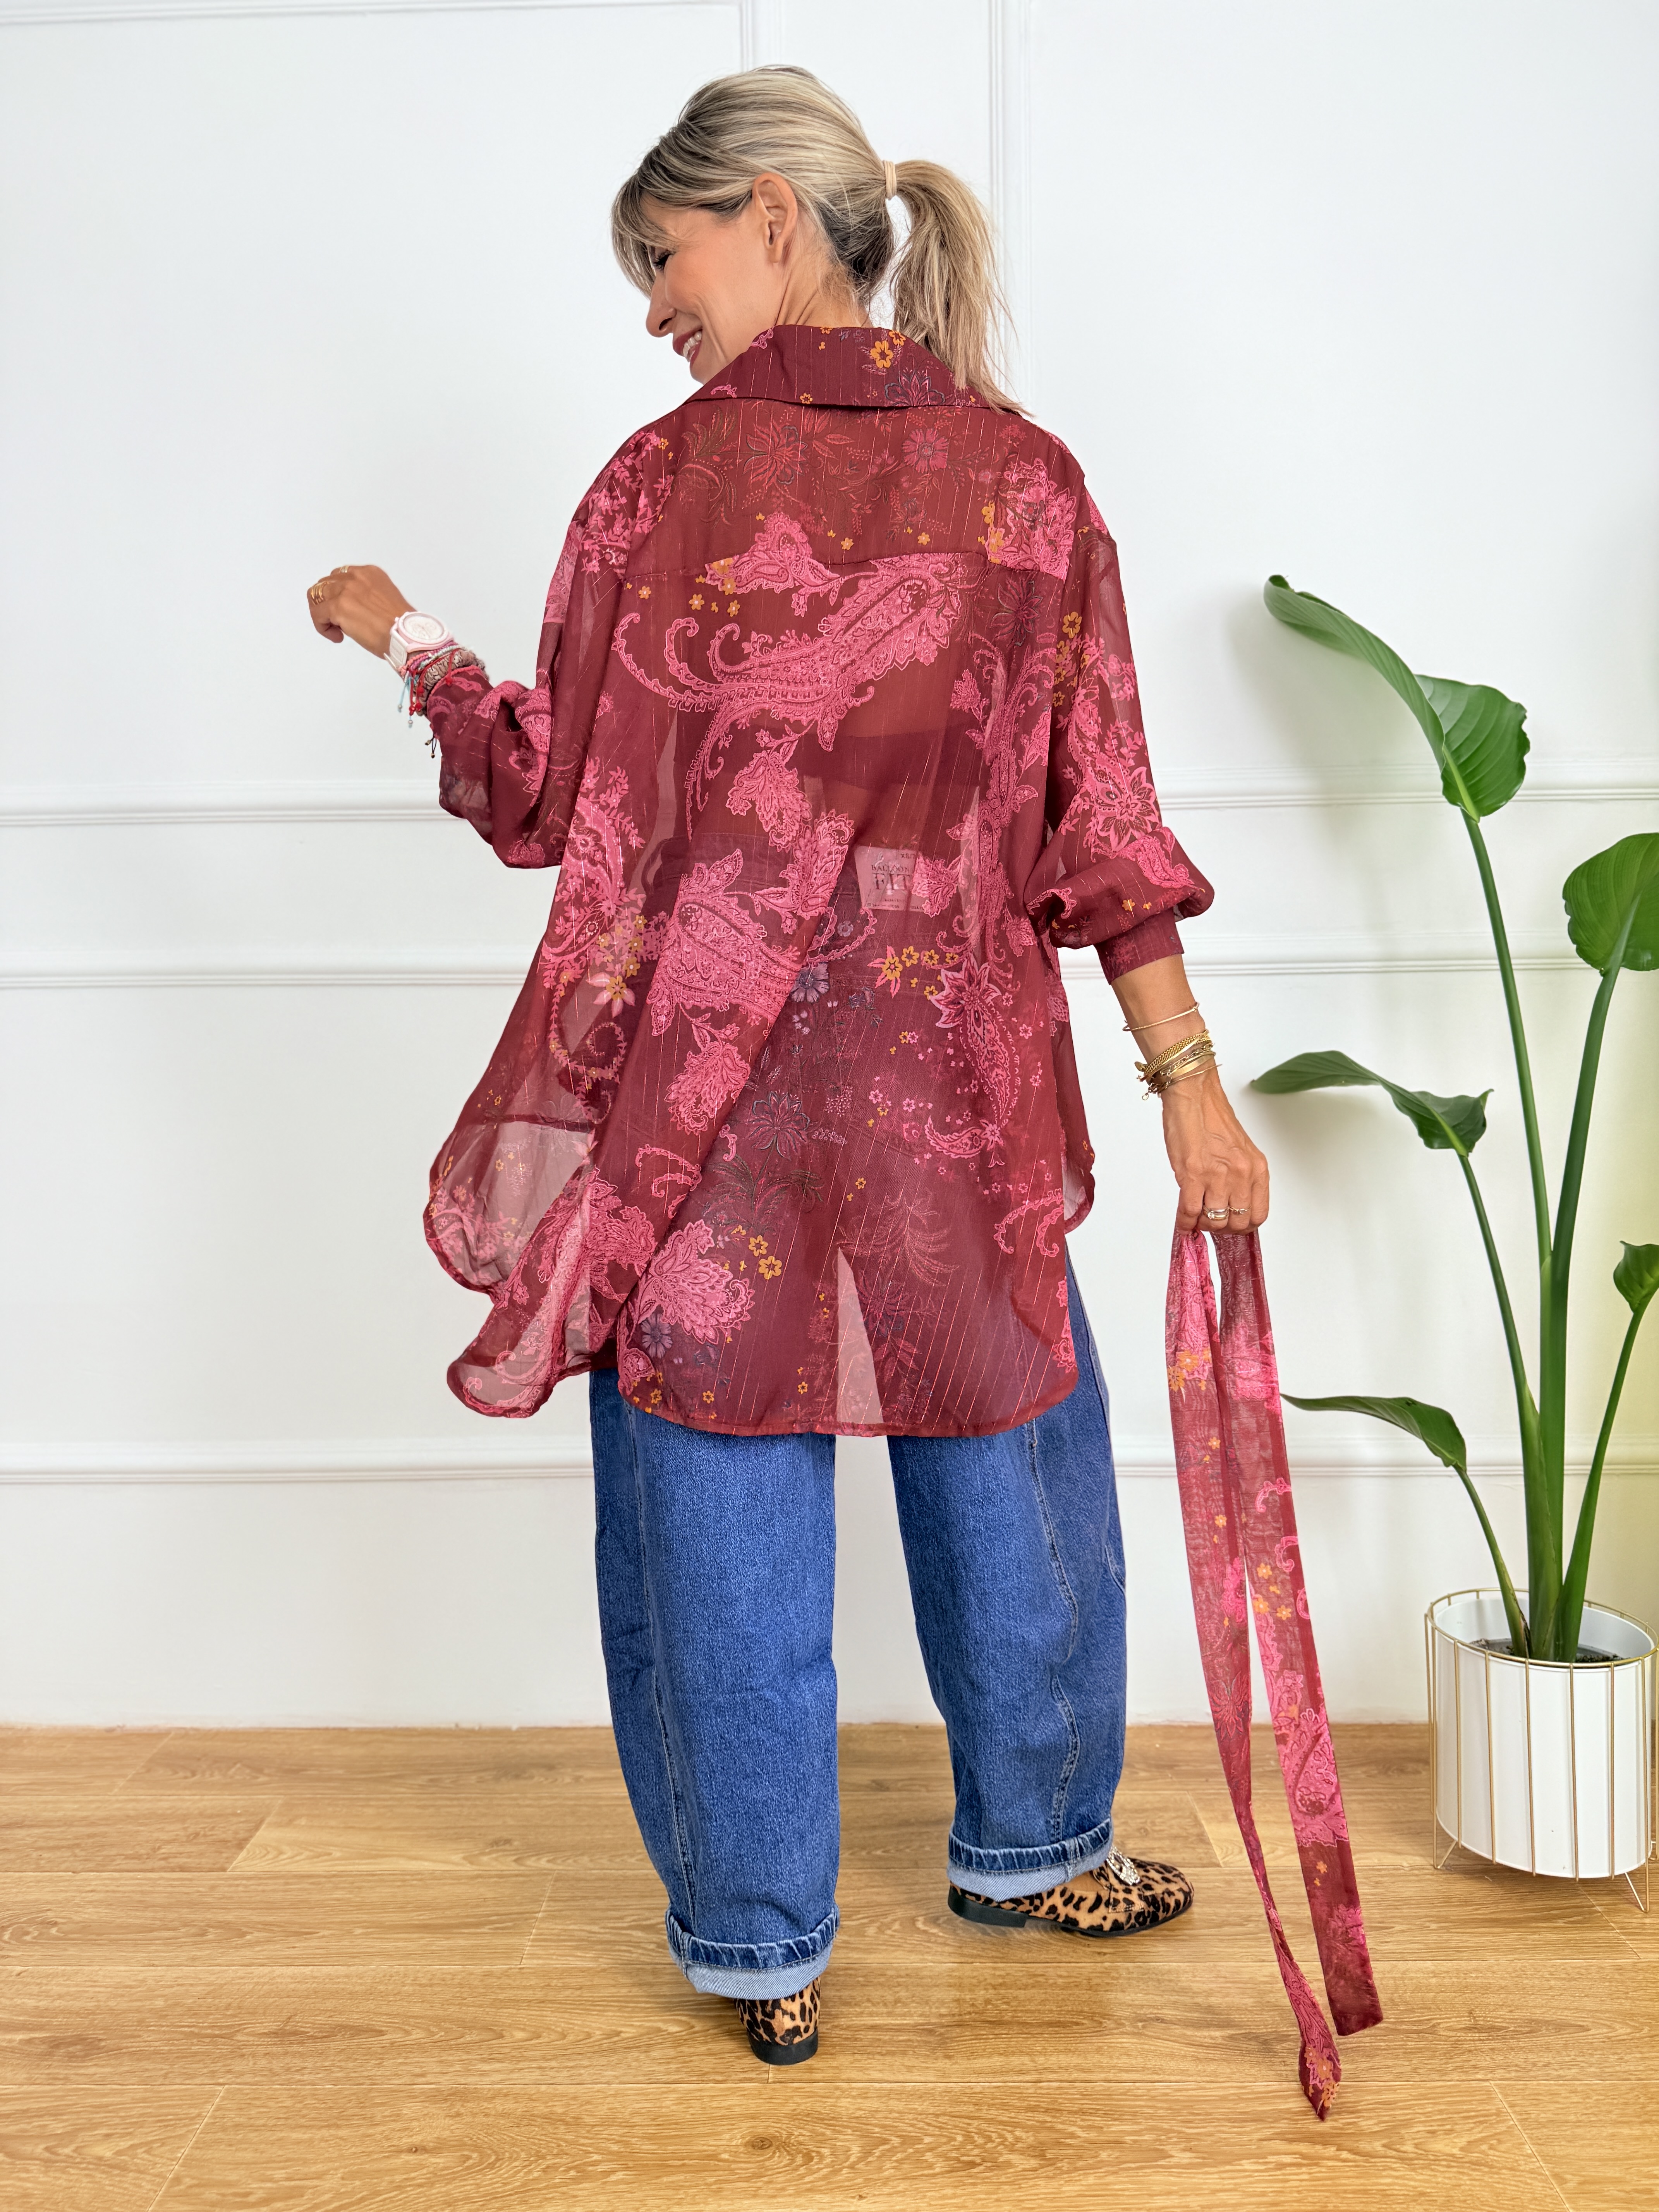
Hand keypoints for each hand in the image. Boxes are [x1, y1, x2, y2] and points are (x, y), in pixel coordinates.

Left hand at [305, 564, 413, 657]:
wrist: (405, 636)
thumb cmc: (401, 626)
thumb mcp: (385, 599)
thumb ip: (367, 596)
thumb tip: (354, 608)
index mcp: (369, 573)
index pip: (341, 576)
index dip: (338, 595)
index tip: (346, 610)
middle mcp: (355, 576)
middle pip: (325, 584)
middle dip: (327, 603)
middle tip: (338, 621)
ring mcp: (345, 590)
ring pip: (316, 596)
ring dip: (322, 614)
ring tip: (336, 629)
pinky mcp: (337, 607)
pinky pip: (317, 614)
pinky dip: (322, 627)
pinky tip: (337, 636)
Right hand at [1161, 1066, 1269, 1234]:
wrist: (1194, 1096)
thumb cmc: (1212, 1118)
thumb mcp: (1239, 1151)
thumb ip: (1239, 1178)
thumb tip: (1229, 1204)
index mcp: (1256, 1168)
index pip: (1258, 1215)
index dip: (1243, 1225)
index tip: (1232, 1222)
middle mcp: (1241, 1174)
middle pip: (1236, 1223)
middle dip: (1222, 1227)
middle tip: (1211, 1220)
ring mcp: (1217, 1176)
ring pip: (1213, 1221)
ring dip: (1202, 1223)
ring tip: (1196, 1215)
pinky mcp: (1192, 1175)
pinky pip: (1189, 1212)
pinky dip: (1185, 1222)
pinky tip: (1183, 1220)